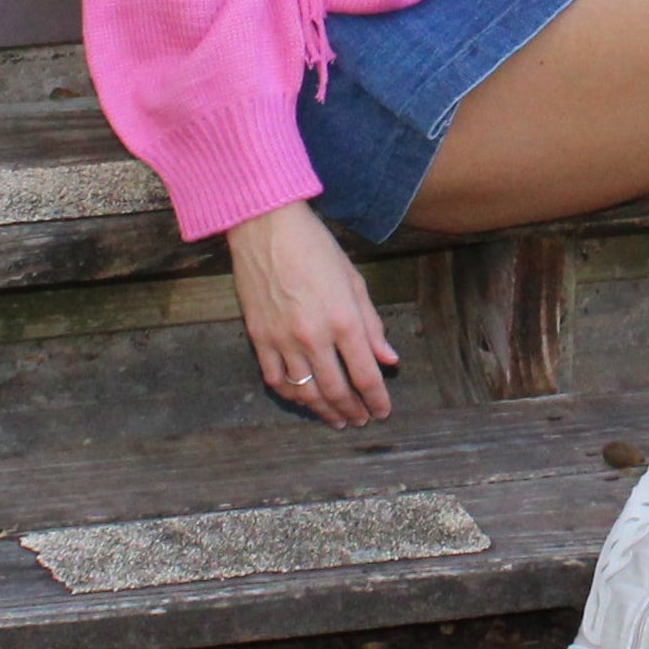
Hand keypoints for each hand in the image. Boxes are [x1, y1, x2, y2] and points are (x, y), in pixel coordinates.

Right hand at [226, 201, 399, 427]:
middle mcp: (314, 337)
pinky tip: (303, 400)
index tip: (383, 411)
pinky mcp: (258, 338)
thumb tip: (389, 360)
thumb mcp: (354, 281)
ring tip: (335, 419)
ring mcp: (283, 340)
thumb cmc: (316, 248)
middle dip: (352, 411)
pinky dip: (291, 396)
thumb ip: (372, 325)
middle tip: (360, 420)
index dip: (377, 399)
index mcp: (344, 320)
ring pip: (305, 393)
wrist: (266, 228)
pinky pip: (275, 380)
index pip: (366, 375)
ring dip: (323, 411)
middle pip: (337, 390)